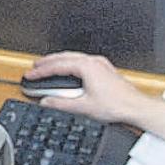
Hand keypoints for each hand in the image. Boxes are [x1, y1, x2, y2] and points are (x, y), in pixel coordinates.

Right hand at [25, 51, 151, 123]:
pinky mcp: (104, 70)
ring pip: (74, 58)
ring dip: (59, 62)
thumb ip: (61, 104)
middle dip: (48, 62)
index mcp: (87, 66)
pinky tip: (67, 71)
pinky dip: (70, 64)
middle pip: (65, 57)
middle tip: (34, 67)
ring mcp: (100, 64)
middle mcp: (94, 62)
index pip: (58, 65)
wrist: (134, 106)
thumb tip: (47, 101)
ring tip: (47, 67)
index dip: (41, 71)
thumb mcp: (83, 107)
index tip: (30, 75)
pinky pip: (82, 62)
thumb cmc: (116, 105)